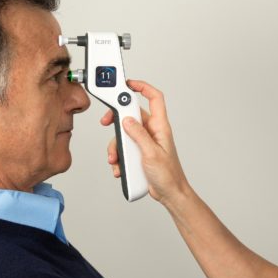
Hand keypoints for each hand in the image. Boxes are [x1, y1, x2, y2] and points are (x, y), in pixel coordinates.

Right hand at [100, 80, 188, 203]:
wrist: (170, 194)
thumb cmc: (168, 175)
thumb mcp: (151, 154)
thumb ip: (139, 135)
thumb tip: (127, 120)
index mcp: (160, 127)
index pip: (154, 98)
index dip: (142, 87)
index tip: (128, 84)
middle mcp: (153, 131)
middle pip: (132, 115)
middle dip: (117, 120)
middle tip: (106, 122)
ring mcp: (146, 142)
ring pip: (125, 134)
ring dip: (116, 145)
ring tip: (115, 158)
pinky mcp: (140, 152)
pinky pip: (125, 148)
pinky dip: (118, 156)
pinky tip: (119, 167)